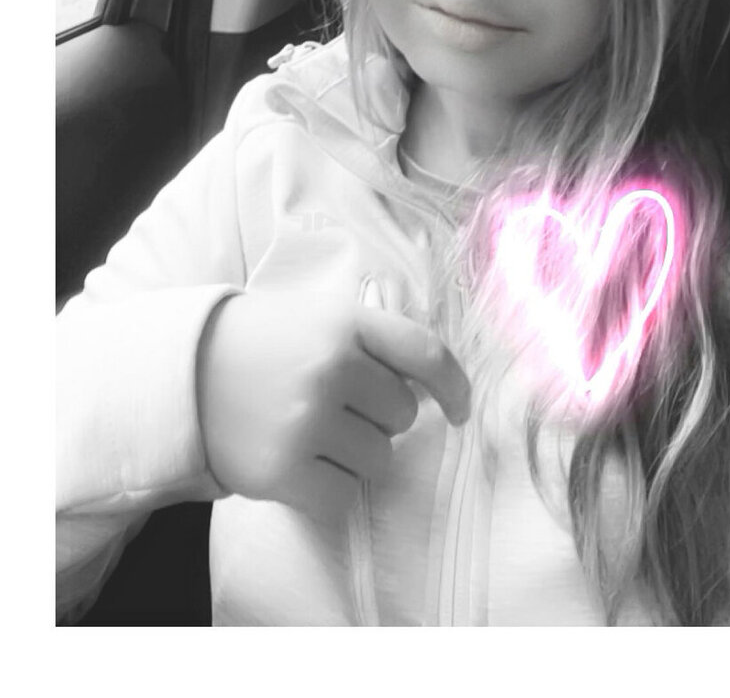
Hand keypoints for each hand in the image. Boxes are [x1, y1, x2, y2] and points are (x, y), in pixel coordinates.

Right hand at [196, 253, 469, 522]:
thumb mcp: (318, 316)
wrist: (185, 370)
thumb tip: (432, 385)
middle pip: (402, 415)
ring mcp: (306, 421)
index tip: (459, 410)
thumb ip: (371, 339)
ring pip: (378, 460)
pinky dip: (330, 488)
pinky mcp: (282, 470)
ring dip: (356, 454)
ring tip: (312, 432)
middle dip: (379, 417)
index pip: (425, 353)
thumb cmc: (263, 342)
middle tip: (335, 405)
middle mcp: (331, 368)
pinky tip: (302, 463)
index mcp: (344, 322)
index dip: (453, 385)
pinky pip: (344, 497)